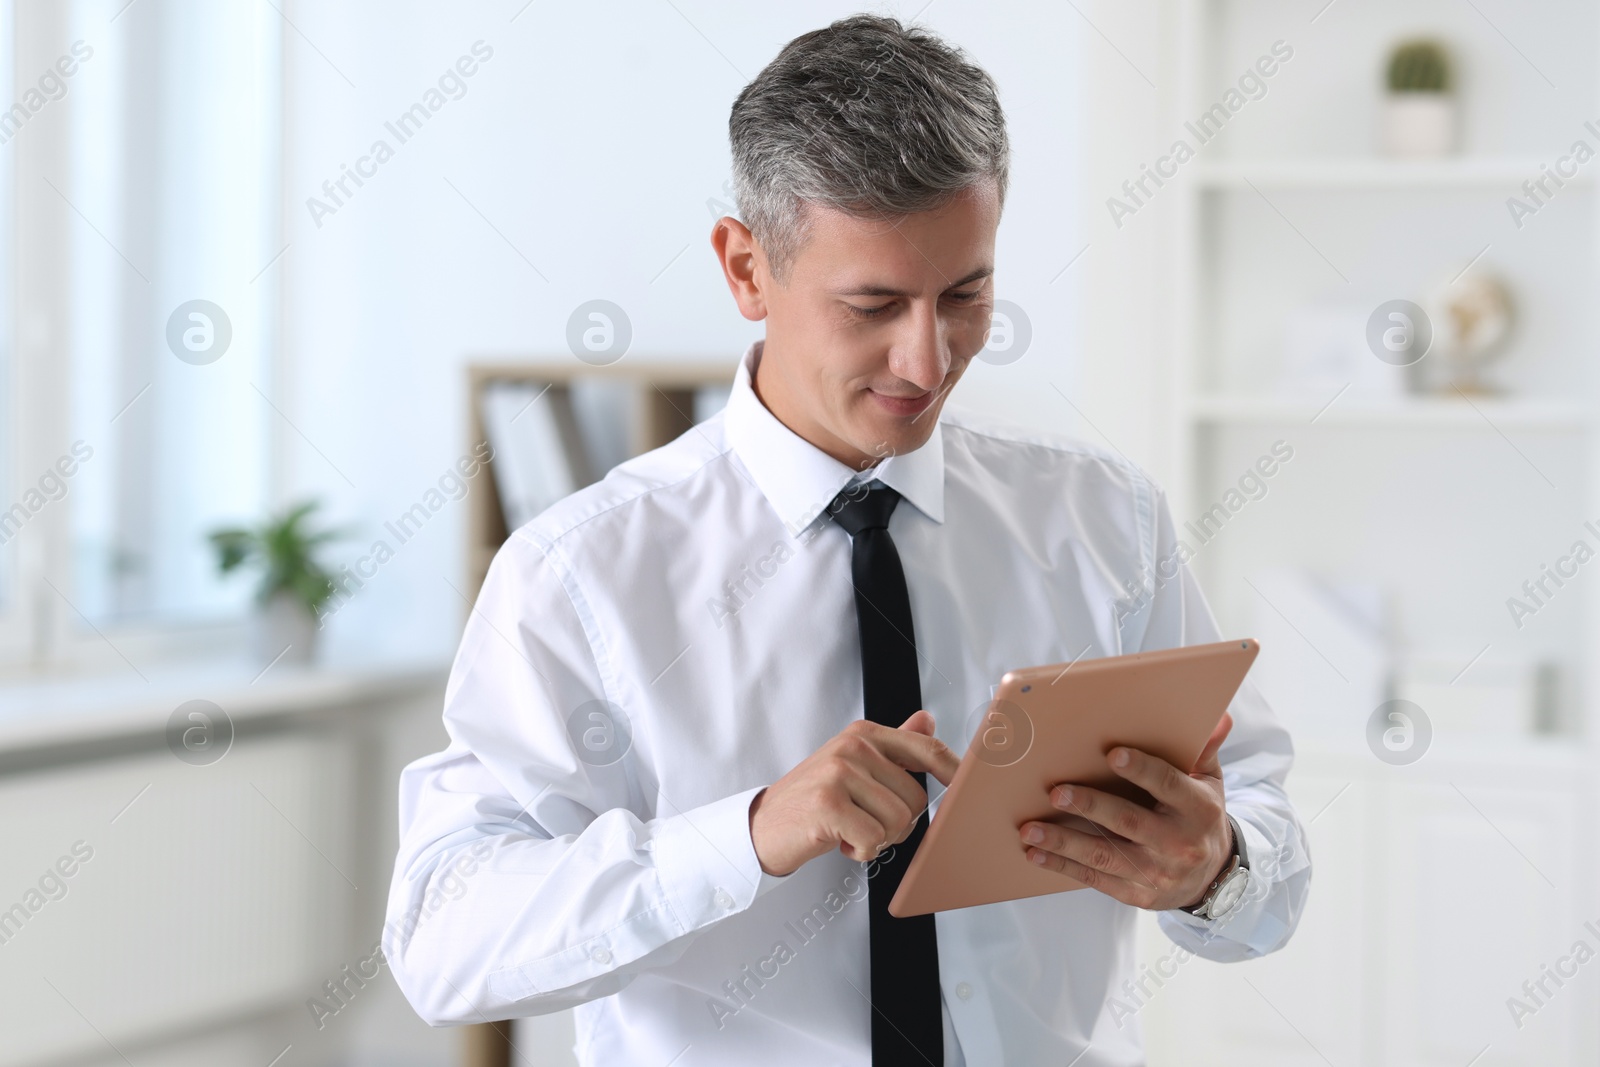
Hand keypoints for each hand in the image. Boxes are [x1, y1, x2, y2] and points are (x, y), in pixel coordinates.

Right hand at [749, 710, 959, 876]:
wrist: (763, 826)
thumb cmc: (814, 800)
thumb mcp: (854, 767)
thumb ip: (893, 746)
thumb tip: (927, 719)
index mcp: (864, 734)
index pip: (927, 749)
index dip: (955, 772)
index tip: (969, 789)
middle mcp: (853, 746)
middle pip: (916, 798)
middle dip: (898, 824)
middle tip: (865, 822)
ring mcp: (839, 773)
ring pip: (898, 822)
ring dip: (878, 839)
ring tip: (849, 830)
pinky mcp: (828, 804)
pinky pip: (874, 839)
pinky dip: (861, 851)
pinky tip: (840, 842)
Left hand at [1018, 712, 1234, 910]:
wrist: (1213, 877)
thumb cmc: (1200, 817)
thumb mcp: (1210, 783)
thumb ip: (1204, 749)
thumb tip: (1218, 716)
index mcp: (1198, 809)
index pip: (1167, 785)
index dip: (1141, 769)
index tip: (1112, 754)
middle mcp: (1178, 843)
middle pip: (1129, 822)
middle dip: (1090, 806)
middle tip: (1056, 792)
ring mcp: (1156, 872)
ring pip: (1104, 855)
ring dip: (1064, 842)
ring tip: (1030, 830)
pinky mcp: (1137, 894)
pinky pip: (1096, 879)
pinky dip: (1063, 866)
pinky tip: (1036, 854)